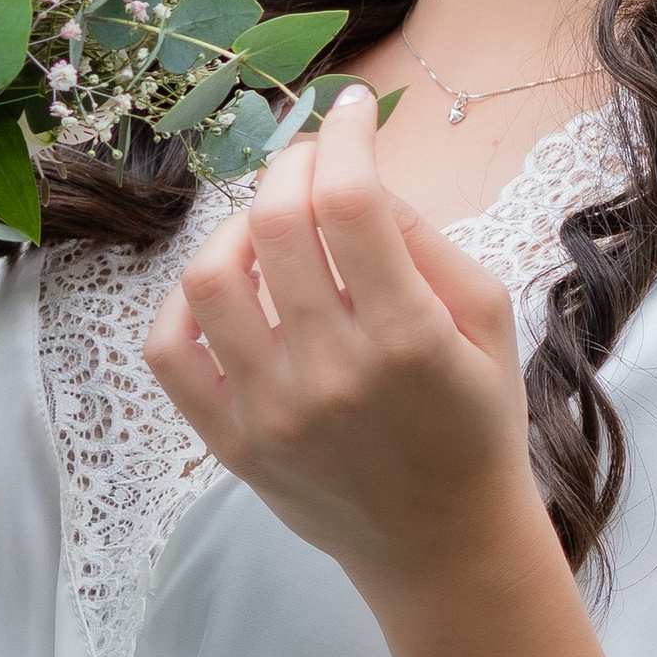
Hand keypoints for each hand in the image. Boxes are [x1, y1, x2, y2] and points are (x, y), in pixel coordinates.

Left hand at [142, 84, 540, 601]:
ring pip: (209, 279)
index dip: (345, 134)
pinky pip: (169, 353)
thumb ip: (427, 238)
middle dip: (292, 165)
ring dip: (236, 228)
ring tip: (271, 229)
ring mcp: (271, 414)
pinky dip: (183, 303)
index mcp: (408, 337)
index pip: (350, 200)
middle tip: (314, 161)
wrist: (445, 546)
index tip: (350, 111)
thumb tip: (358, 173)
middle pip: (274, 224)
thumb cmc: (476, 422)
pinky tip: (228, 288)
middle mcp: (332, 373)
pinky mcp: (231, 445)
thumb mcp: (488, 320)